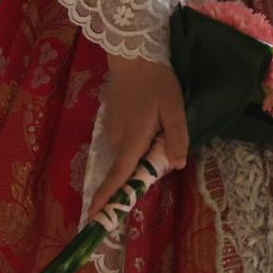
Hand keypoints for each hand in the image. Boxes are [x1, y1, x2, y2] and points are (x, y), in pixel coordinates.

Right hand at [90, 53, 188, 214]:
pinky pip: (124, 141)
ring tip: (159, 124)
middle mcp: (116, 140)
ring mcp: (110, 130)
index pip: (118, 177)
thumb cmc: (155, 81)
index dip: (108, 198)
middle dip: (143, 168)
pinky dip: (136, 140)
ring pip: (127, 153)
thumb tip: (177, 164)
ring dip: (142, 150)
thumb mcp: (174, 107)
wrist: (132, 54)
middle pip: (127, 167)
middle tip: (163, 141)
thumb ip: (176, 137)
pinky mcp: (109, 121)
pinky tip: (149, 118)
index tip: (95, 218)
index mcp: (132, 140)